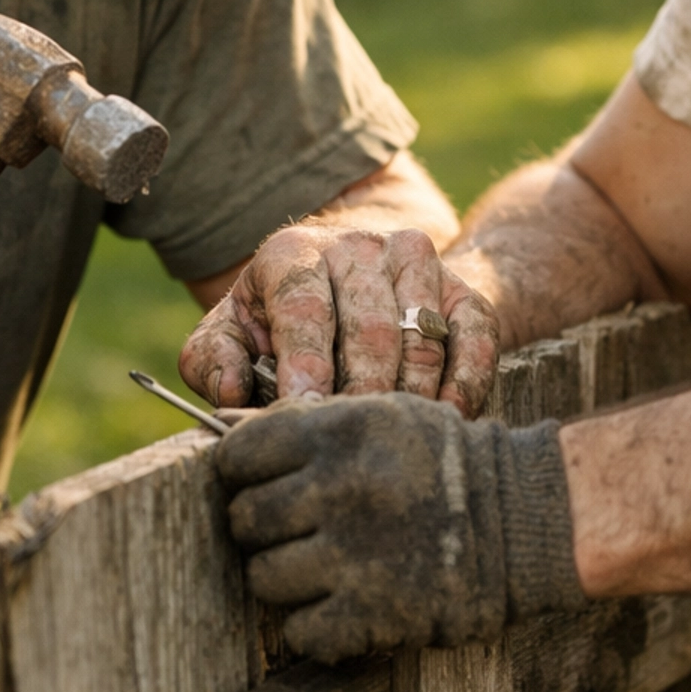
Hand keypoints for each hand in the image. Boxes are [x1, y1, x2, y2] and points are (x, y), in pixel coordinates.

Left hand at [180, 226, 498, 417]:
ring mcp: (417, 262)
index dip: (304, 363)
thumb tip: (230, 393)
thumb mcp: (231, 333)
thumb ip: (215, 361)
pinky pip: (475, 336)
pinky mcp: (461, 289)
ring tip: (393, 444)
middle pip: (370, 326)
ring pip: (422, 336)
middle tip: (350, 445)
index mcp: (294, 252)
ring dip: (411, 396)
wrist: (349, 280)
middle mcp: (360, 246)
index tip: (304, 412)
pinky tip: (447, 422)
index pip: (303, 307)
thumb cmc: (277, 324)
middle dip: (360, 392)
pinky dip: (466, 383)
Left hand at [214, 393, 583, 662]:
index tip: (258, 484)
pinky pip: (302, 631)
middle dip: (261, 529)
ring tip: (321, 570)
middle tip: (293, 532)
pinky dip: (315, 627)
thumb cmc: (444, 463)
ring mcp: (355, 554)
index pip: (238, 455)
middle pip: (245, 520)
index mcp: (339, 433)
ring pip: (263, 578)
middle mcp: (340, 489)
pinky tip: (342, 608)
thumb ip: (304, 424)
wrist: (527, 519)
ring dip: (285, 579)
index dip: (240, 473)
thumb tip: (223, 431)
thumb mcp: (381, 417)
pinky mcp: (375, 613)